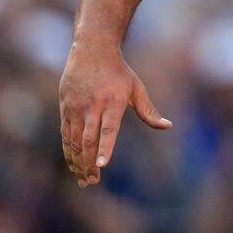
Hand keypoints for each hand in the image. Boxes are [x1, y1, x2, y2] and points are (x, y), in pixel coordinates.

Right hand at [58, 43, 171, 186]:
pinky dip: (68, 151)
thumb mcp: (137, 88)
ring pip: (74, 140)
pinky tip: (74, 164)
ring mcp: (76, 107)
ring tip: (84, 179)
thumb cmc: (119, 72)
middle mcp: (92, 106)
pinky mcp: (65, 108)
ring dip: (77, 162)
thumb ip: (149, 111)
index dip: (105, 147)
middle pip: (88, 140)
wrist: (92, 50)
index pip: (108, 129)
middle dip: (89, 163)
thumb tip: (168, 126)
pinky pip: (65, 134)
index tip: (102, 165)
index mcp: (113, 102)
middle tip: (93, 181)